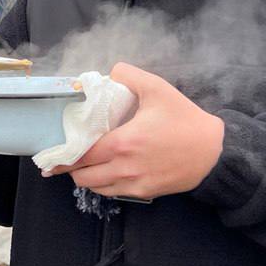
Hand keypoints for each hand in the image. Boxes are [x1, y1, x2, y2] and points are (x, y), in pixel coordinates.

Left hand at [46, 63, 224, 199]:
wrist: (215, 153)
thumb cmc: (185, 120)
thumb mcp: (158, 89)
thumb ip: (130, 76)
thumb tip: (110, 72)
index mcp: (123, 142)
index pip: (82, 154)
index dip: (64, 154)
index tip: (51, 153)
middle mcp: (124, 167)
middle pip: (83, 176)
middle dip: (70, 168)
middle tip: (64, 158)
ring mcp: (135, 183)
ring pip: (96, 188)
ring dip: (85, 178)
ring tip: (82, 166)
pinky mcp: (145, 192)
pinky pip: (114, 193)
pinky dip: (103, 186)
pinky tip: (103, 174)